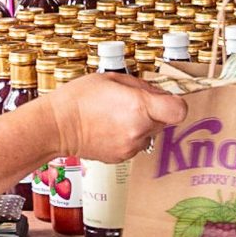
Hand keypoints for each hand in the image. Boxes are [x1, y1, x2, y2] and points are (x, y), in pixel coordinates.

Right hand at [49, 72, 186, 161]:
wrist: (56, 126)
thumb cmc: (79, 99)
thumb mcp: (113, 78)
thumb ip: (142, 86)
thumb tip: (159, 92)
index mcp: (139, 107)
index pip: (179, 110)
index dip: (175, 103)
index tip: (167, 99)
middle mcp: (138, 130)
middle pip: (165, 121)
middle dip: (154, 111)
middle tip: (133, 103)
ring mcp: (130, 147)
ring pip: (150, 134)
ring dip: (141, 125)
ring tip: (116, 116)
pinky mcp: (122, 158)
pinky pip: (136, 144)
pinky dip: (129, 137)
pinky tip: (110, 128)